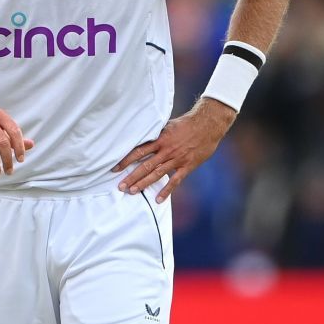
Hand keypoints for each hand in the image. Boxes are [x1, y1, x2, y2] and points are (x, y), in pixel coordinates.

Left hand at [113, 99, 237, 201]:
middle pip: (145, 165)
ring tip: (132, 192)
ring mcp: (177, 159)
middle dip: (131, 176)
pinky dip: (166, 191)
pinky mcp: (187, 166)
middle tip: (120, 186)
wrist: (208, 124)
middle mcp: (166, 150)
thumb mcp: (168, 126)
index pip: (139, 151)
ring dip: (144, 183)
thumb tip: (142, 138)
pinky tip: (158, 200)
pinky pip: (175, 180)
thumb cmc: (187, 124)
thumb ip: (156, 134)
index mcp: (160, 139)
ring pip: (157, 174)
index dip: (126, 160)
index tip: (115, 168)